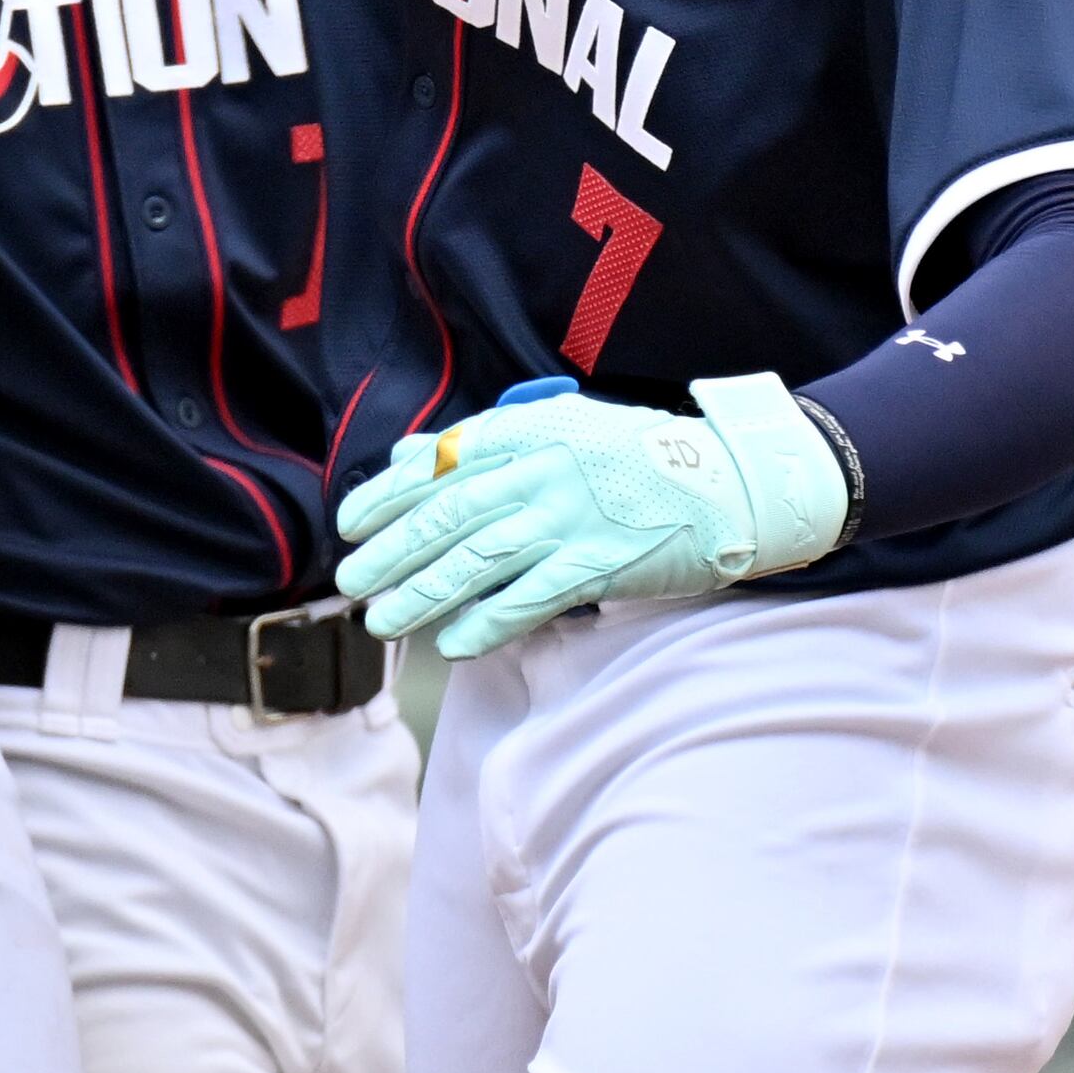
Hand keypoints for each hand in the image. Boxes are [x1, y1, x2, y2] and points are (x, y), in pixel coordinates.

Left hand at [334, 374, 849, 658]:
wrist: (724, 481)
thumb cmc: (634, 457)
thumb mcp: (558, 429)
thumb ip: (483, 445)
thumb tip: (409, 454)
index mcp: (528, 433)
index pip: (440, 465)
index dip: (387, 496)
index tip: (348, 525)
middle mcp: (543, 472)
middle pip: (449, 517)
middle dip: (391, 553)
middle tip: (350, 585)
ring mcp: (572, 519)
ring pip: (478, 560)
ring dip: (423, 594)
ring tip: (383, 621)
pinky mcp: (600, 564)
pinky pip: (531, 597)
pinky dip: (488, 620)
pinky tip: (452, 643)